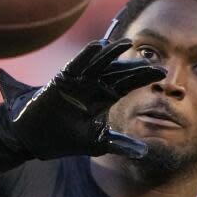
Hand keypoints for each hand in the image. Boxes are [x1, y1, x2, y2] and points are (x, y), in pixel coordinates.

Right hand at [0, 38, 165, 158]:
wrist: (34, 139)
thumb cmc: (65, 139)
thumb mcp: (98, 142)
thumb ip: (120, 144)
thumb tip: (144, 153)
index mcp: (103, 97)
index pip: (126, 83)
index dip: (143, 77)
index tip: (162, 73)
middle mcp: (93, 86)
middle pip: (117, 71)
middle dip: (135, 67)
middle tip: (154, 64)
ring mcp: (78, 81)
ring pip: (99, 63)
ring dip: (112, 53)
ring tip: (127, 43)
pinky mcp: (61, 80)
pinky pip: (76, 64)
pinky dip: (87, 55)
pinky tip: (99, 46)